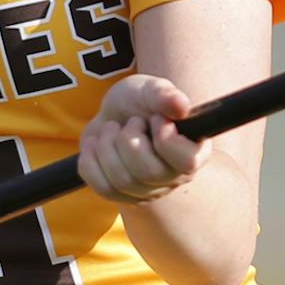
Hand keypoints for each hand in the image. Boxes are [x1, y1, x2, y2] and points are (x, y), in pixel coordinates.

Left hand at [76, 75, 208, 206]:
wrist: (113, 113)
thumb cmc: (138, 101)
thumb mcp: (149, 88)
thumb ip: (164, 94)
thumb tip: (180, 105)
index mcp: (194, 151)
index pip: (188, 162)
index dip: (166, 139)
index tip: (156, 119)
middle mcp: (174, 177)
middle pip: (149, 173)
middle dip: (128, 139)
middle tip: (129, 122)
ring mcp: (148, 191)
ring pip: (123, 182)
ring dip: (107, 146)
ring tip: (111, 129)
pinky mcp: (122, 195)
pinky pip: (103, 189)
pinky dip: (91, 162)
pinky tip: (94, 144)